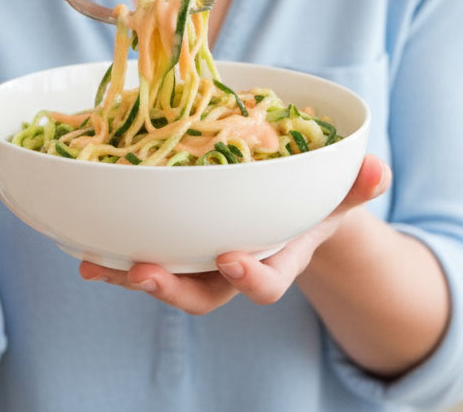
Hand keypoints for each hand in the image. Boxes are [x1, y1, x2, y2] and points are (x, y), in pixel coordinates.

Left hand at [79, 154, 390, 311]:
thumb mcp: (338, 192)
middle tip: (144, 271)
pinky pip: (142, 255)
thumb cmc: (312, 201)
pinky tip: (83, 249)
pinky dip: (112, 253)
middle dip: (174, 288)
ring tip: (96, 264)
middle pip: (203, 294)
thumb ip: (357, 184)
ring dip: (129, 272)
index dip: (250, 278)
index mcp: (275, 256)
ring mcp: (200, 260)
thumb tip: (380, 169)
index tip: (232, 258)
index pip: (266, 283)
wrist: (286, 212)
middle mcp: (233, 267)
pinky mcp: (175, 246)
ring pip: (166, 278)